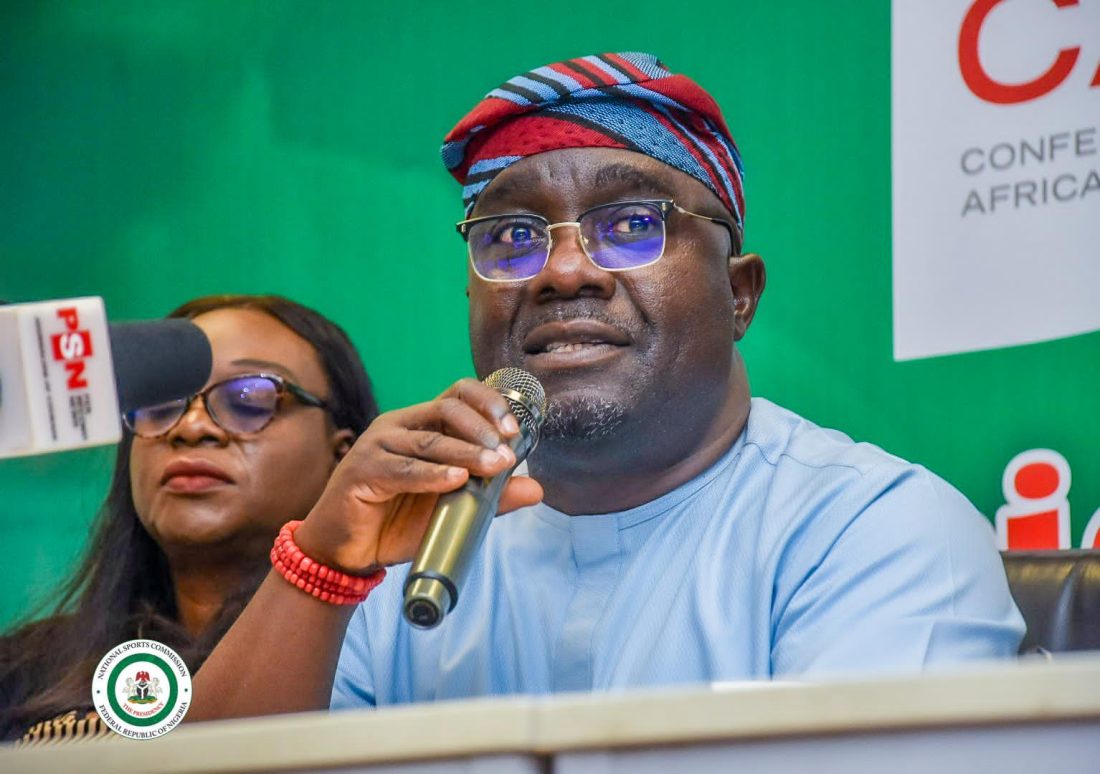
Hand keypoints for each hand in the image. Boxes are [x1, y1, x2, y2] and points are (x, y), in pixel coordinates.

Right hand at [293, 378, 543, 573]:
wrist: (347, 552)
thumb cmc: (396, 522)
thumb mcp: (452, 508)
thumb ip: (490, 496)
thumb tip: (536, 489)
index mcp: (420, 424)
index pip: (458, 394)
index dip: (488, 403)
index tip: (514, 429)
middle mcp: (398, 426)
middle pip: (447, 408)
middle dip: (482, 428)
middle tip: (506, 454)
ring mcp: (378, 445)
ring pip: (429, 439)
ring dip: (466, 452)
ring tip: (493, 466)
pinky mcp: (362, 471)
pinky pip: (403, 469)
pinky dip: (433, 474)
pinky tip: (456, 480)